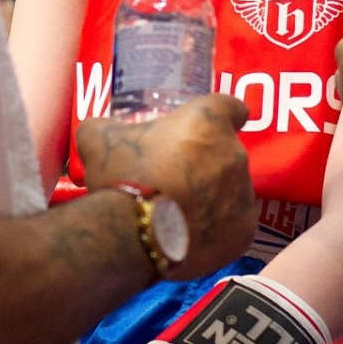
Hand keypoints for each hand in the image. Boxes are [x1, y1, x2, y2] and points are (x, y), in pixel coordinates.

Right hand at [77, 94, 255, 280]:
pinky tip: (187, 235)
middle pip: (227, 153)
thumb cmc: (121, 175)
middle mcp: (235, 155)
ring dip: (211, 196)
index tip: (203, 130)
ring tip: (177, 211)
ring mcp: (243, 197)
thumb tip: (102, 130)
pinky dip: (214, 229)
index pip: (231, 107)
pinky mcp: (243, 235)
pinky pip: (232, 226)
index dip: (220, 117)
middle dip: (206, 161)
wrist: (131, 235)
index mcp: (209, 122)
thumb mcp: (98, 137)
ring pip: (231, 191)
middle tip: (174, 176)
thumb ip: (107, 126)